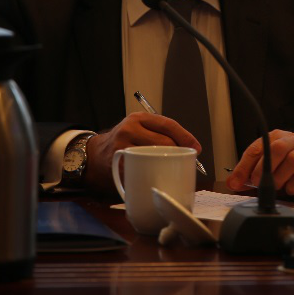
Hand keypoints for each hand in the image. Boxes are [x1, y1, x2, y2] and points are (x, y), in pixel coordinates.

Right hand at [82, 112, 200, 193]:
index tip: (197, 148)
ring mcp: (123, 147)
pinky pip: (142, 170)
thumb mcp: (139, 129)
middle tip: (184, 161)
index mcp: (139, 118)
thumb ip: (159, 133)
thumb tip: (190, 147)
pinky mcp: (119, 165)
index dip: (186, 137)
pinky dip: (152, 175)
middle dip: (178, 153)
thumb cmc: (125, 142)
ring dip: (167, 165)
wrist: (96, 154)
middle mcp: (130, 129)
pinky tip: (154, 176)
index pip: (168, 124)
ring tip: (172, 169)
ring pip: (155, 157)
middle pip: (164, 142)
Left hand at [227, 130, 293, 196]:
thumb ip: (248, 172)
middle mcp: (290, 140)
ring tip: (275, 187)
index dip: (244, 167)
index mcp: (274, 137)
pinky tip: (289, 188)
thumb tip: (231, 183)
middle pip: (277, 148)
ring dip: (280, 177)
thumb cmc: (284, 161)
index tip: (236, 183)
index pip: (256, 148)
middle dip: (265, 168)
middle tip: (258, 183)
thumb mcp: (265, 163)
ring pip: (293, 160)